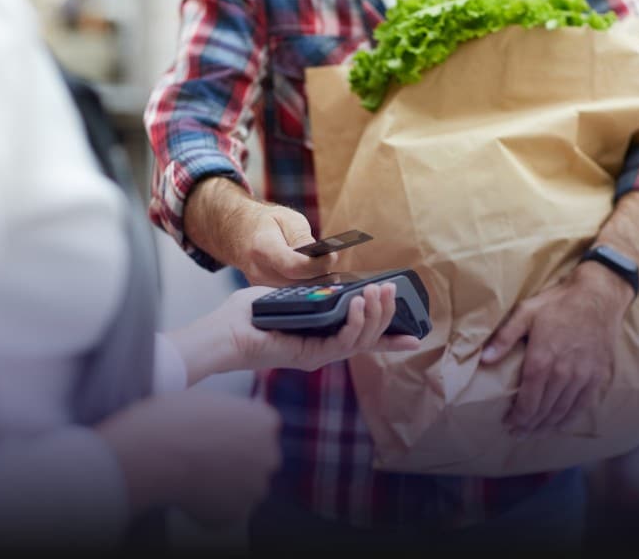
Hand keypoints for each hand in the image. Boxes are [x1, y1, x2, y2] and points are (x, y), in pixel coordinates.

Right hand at [98, 390, 280, 528]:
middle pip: (260, 459)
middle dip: (240, 461)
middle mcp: (269, 454)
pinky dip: (212, 507)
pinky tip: (190, 494)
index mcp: (266, 421)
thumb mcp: (211, 399)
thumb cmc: (175, 418)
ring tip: (196, 478)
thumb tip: (225, 422)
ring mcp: (255, 486)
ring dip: (228, 486)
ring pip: (245, 488)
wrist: (155, 452)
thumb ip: (230, 414)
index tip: (222, 439)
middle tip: (209, 461)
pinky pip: (227, 512)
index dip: (240, 434)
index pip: (264, 429)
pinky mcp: (237, 513)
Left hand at [169, 283, 421, 382]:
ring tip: (379, 291)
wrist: (223, 332)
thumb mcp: (289, 296)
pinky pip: (345, 341)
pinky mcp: (311, 355)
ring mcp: (319, 355)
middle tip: (392, 289)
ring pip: (362, 339)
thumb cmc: (248, 314)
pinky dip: (357, 322)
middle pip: (369, 337)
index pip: (362, 338)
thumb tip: (333, 283)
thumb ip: (313, 293)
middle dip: (387, 314)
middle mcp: (324, 350)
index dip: (389, 337)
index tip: (415, 335)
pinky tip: (359, 302)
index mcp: (322, 337)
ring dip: (376, 314)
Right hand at [185, 178, 336, 285]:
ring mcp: (259, 285)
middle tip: (336, 269)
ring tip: (329, 274)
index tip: (332, 256)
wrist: (237, 232)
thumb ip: (303, 237)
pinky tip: (316, 280)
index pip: (293, 265)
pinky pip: (289, 294)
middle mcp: (258, 270)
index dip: (316, 265)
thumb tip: (322, 257)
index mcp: (262, 247)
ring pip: (294, 292)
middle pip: (296, 283)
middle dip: (319, 277)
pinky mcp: (263, 292)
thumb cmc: (266, 223)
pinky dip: (304, 287)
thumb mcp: (287, 219)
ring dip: (314, 285)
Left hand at [481, 262, 632, 436]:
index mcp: (542, 360)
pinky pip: (582, 405)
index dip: (518, 417)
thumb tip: (484, 359)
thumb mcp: (525, 313)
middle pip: (544, 410)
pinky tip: (560, 425)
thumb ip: (504, 337)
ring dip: (547, 426)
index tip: (508, 425)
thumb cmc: (557, 303)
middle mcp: (563, 373)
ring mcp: (583, 376)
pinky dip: (569, 419)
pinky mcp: (598, 376)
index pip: (528, 401)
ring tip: (534, 434)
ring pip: (562, 411)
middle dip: (529, 426)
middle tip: (517, 434)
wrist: (597, 296)